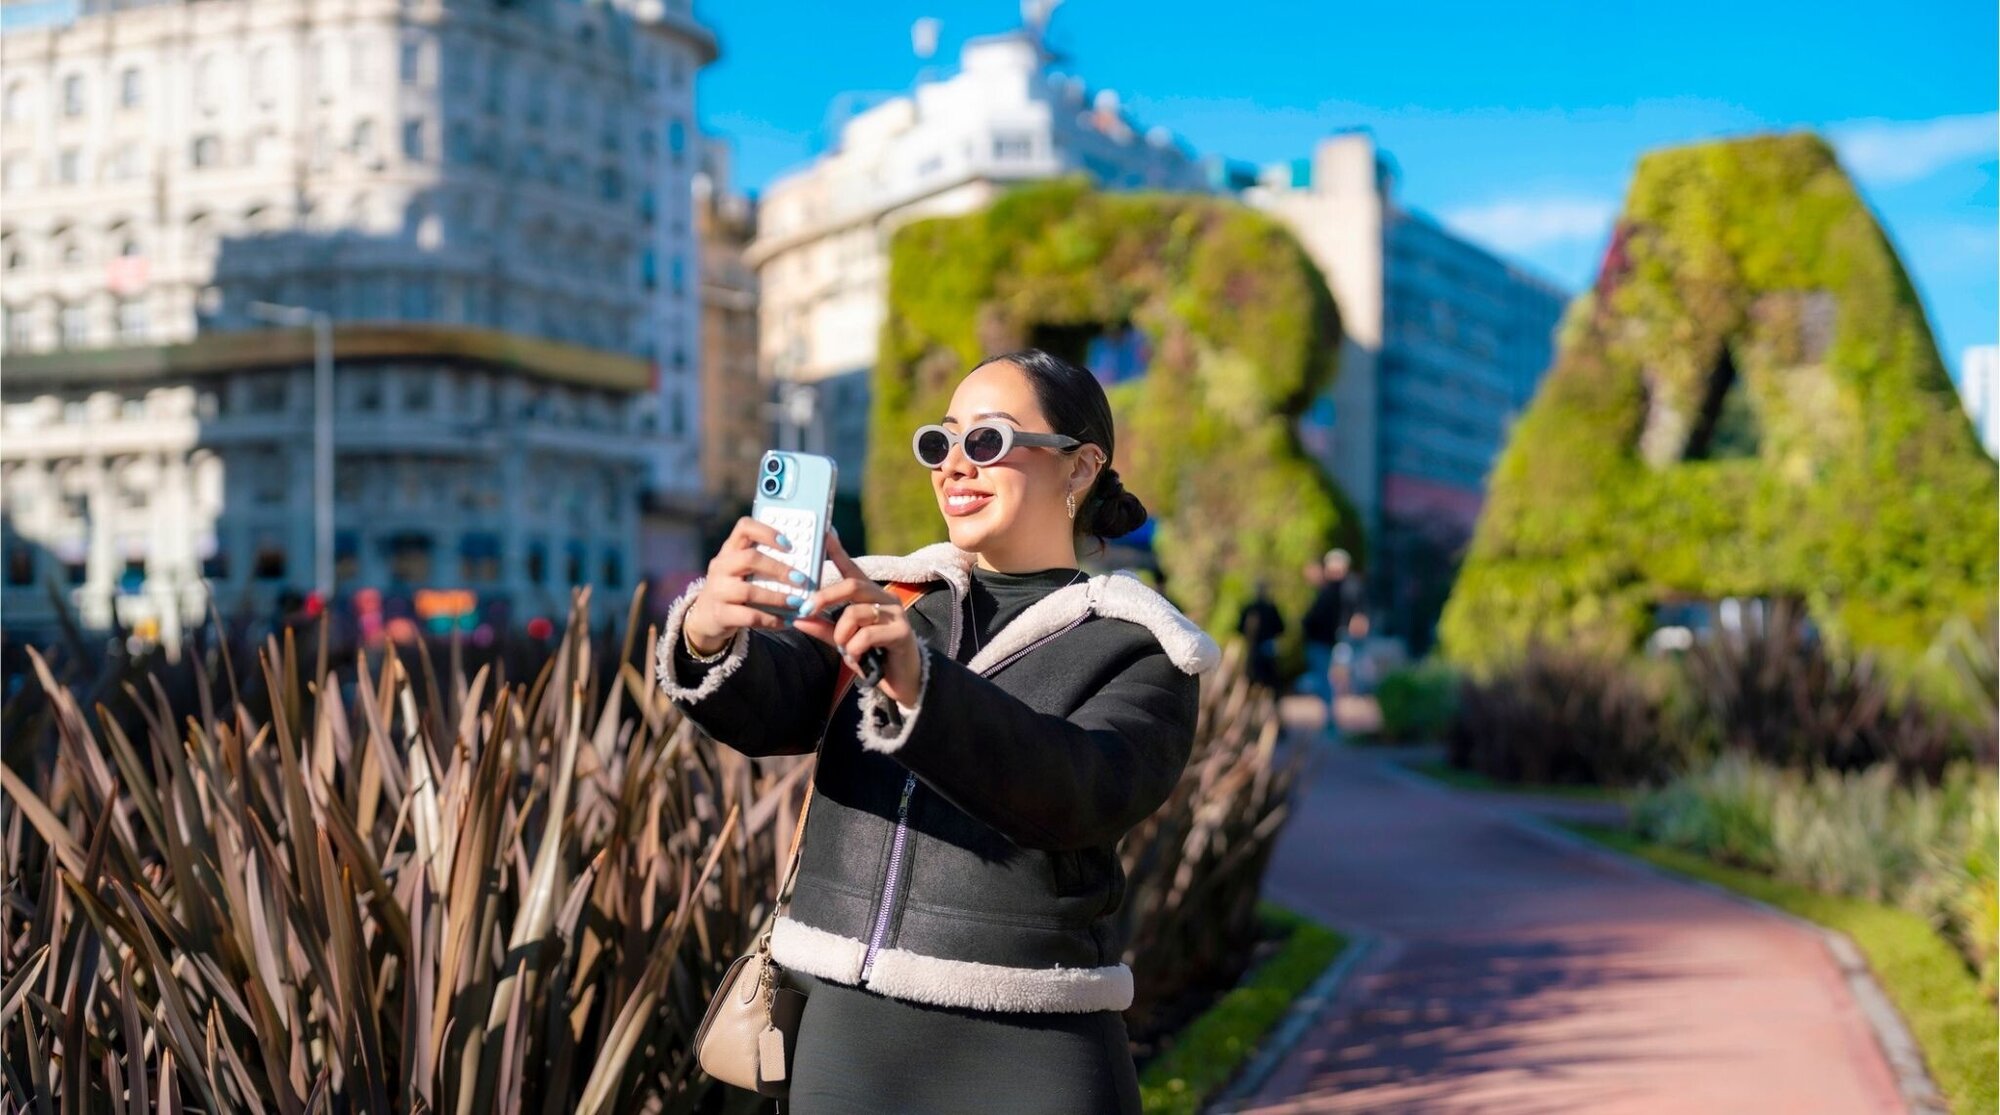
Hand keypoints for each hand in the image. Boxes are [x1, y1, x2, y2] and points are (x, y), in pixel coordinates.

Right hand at [684, 516, 812, 654]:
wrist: (706, 617)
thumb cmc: (734, 589)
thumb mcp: (741, 570)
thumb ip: (764, 563)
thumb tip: (805, 563)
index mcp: (730, 550)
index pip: (744, 527)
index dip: (767, 532)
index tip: (788, 544)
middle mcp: (721, 566)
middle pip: (749, 558)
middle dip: (779, 569)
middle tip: (801, 579)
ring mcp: (717, 591)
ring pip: (749, 591)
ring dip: (777, 598)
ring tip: (797, 603)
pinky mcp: (720, 614)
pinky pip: (749, 616)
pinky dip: (771, 620)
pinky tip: (786, 622)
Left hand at [792, 530, 923, 705]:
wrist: (904, 681)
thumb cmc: (874, 657)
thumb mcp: (844, 641)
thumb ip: (823, 628)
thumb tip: (797, 618)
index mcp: (869, 597)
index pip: (851, 569)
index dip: (838, 551)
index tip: (825, 532)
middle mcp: (884, 599)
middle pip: (852, 585)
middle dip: (825, 597)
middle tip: (806, 610)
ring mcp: (895, 614)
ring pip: (855, 613)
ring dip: (841, 635)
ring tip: (846, 650)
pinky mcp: (902, 632)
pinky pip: (866, 636)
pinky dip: (854, 650)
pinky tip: (859, 659)